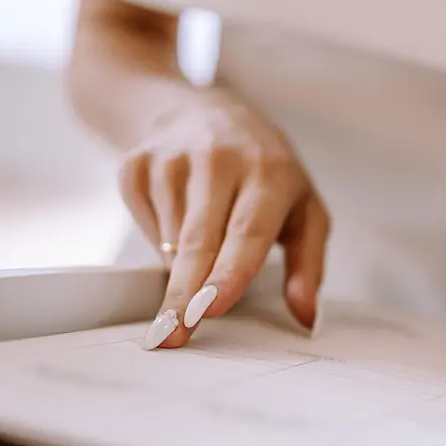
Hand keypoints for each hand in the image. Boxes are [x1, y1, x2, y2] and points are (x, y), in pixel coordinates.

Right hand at [120, 88, 328, 348]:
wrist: (199, 109)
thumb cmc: (263, 169)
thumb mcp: (303, 207)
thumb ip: (308, 265)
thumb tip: (306, 316)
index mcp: (269, 171)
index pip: (247, 231)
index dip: (229, 272)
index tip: (211, 308)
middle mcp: (218, 159)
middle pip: (200, 241)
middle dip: (184, 294)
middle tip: (173, 336)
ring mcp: (172, 159)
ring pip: (171, 240)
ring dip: (181, 272)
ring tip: (198, 270)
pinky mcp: (137, 165)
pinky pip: (146, 226)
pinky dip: (163, 243)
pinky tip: (180, 223)